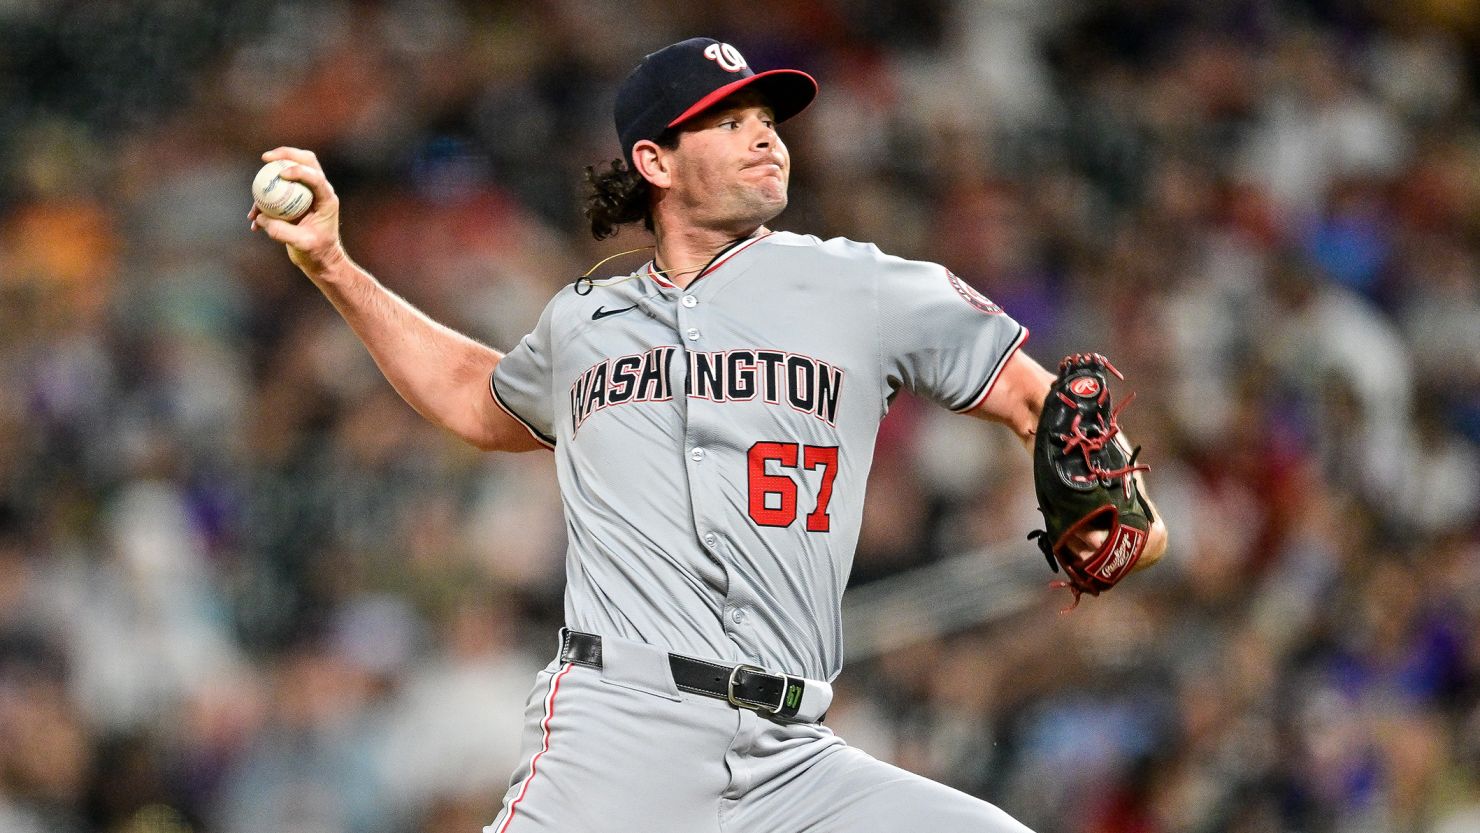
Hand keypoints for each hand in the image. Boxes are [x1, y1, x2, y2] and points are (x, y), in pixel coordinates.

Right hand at [248, 147, 345, 277]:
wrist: (320, 261)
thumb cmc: (317, 253)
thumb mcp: (302, 244)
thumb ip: (282, 231)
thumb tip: (260, 218)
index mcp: (326, 199)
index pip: (315, 176)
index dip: (299, 171)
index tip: (281, 174)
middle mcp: (318, 192)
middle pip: (305, 161)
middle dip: (286, 154)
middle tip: (266, 158)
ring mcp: (306, 194)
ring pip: (290, 172)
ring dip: (271, 175)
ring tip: (256, 187)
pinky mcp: (293, 201)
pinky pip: (276, 193)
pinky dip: (264, 202)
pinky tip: (253, 219)